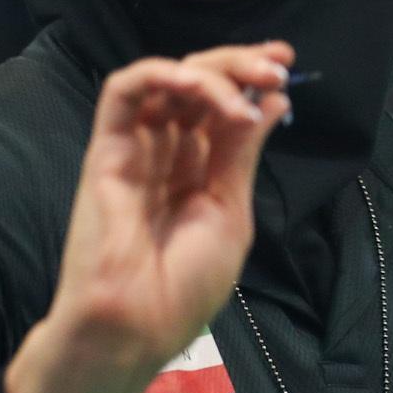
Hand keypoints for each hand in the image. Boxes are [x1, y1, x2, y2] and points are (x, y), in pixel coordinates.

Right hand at [6, 43, 293, 392]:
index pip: (223, 106)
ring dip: (211, 71)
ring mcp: (136, 148)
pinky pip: (122, 93)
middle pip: (199, 85)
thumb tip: (272, 100)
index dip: (251, 79)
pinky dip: (159, 74)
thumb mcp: (230, 211)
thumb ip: (243, 152)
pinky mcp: (105, 149)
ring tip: (246, 87)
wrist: (133, 327)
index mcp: (199, 170)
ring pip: (167, 80)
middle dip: (240, 66)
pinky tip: (194, 84)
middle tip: (276, 69)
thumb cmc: (184, 287)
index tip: (286, 66)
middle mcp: (168, 151)